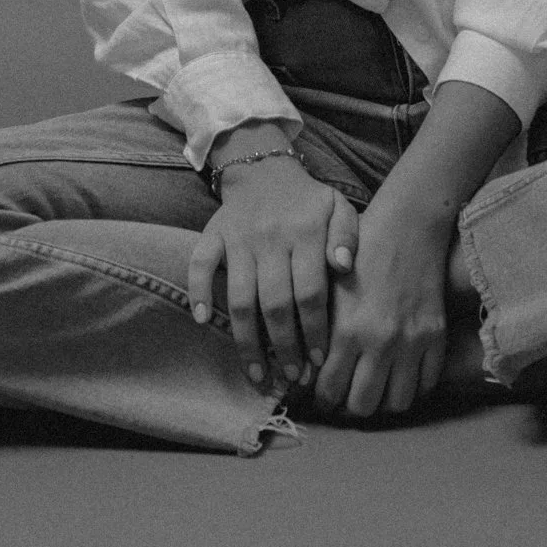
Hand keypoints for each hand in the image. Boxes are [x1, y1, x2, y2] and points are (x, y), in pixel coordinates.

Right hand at [187, 157, 361, 390]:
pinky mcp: (212, 235)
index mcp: (304, 233)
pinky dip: (198, 291)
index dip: (315, 330)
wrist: (263, 169)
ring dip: (247, 340)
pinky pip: (199, 264)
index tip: (320, 362)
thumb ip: (347, 236)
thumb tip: (344, 266)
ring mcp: (238, 238)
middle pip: (275, 303)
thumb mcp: (339, 207)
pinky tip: (204, 321)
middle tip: (292, 377)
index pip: (311, 292)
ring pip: (240, 296)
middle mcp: (269, 238)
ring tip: (258, 373)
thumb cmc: (308, 200)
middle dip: (284, 346)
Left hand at [311, 200, 452, 418]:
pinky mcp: (436, 337)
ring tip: (375, 389)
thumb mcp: (330, 288)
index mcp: (347, 330)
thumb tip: (306, 370)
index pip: (330, 390)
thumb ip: (319, 331)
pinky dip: (412, 387)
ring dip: (383, 402)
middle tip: (346, 397)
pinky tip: (400, 376)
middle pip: (363, 406)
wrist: (408, 226)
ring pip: (397, 403)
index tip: (321, 398)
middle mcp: (380, 343)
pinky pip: (426, 384)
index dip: (322, 401)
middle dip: (349, 408)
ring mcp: (412, 343)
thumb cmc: (361, 251)